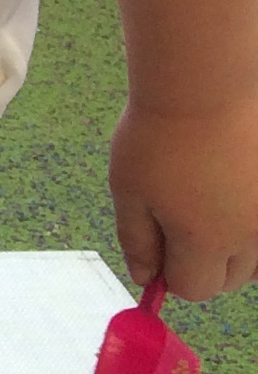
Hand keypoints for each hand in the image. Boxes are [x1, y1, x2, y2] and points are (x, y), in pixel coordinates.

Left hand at [109, 92, 257, 301]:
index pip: (194, 289)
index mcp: (205, 240)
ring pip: (256, 259)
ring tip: (208, 205)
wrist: (204, 84)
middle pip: (228, 280)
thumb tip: (146, 278)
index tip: (158, 247)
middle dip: (202, 266)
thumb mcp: (129, 190)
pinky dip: (251, 224)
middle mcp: (250, 234)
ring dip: (233, 248)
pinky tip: (231, 193)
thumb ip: (138, 241)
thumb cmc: (158, 134)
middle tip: (179, 223)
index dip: (170, 275)